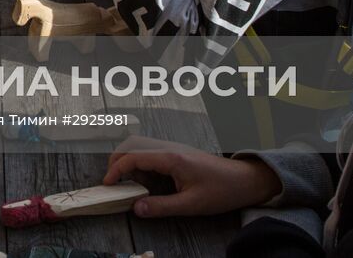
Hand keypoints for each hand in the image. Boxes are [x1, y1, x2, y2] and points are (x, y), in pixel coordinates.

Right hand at [104, 136, 281, 217]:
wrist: (244, 180)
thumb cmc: (221, 190)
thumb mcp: (191, 204)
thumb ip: (161, 206)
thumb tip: (136, 208)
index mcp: (170, 158)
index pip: (133, 156)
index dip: (116, 170)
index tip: (107, 184)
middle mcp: (169, 148)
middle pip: (132, 145)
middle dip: (117, 160)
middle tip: (111, 181)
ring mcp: (173, 149)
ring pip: (141, 147)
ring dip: (129, 161)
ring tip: (126, 183)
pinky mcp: (178, 154)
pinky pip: (152, 153)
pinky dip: (140, 163)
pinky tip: (145, 180)